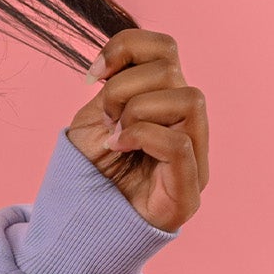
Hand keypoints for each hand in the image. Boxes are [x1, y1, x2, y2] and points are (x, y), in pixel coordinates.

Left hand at [64, 28, 207, 232]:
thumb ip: (114, 87)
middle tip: (103, 119)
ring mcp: (194, 156)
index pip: (164, 47)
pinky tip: (118, 147)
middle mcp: (186, 124)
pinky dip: (142, 136)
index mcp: (163, 102)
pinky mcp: (190, 189)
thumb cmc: (88, 173)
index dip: (126, 47)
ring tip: (114, 137)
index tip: (92, 74)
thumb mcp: (94, 118)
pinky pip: (180, 144)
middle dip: (123, 87)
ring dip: (137, 111)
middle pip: (172, 68)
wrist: (78, 225)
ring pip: (188, 99)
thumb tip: (117, 59)